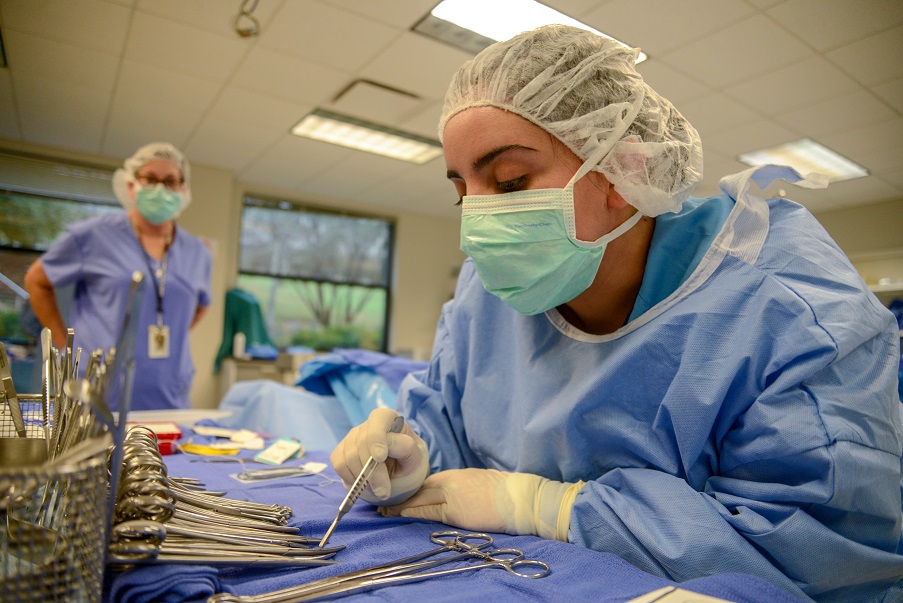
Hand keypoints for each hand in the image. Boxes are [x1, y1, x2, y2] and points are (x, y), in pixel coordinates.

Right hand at [330, 408, 428, 504]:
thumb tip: (383, 449)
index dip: (376, 438)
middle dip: (373, 472)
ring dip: (363, 479)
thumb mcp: (415, 457)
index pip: (378, 419)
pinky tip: (365, 484)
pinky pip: (339, 465)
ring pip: (349, 456)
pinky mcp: (341, 452)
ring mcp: (352, 437)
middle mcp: (368, 425)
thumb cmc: (409, 465)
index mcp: (389, 419)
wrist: (398, 479)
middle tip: (384, 492)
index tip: (380, 458)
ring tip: (379, 490)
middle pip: (362, 443)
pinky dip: (351, 479)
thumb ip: (405, 448)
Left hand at [380, 468, 584, 540]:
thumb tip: (448, 495)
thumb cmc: (504, 493)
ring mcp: (452, 496)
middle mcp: (450, 482)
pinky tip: (400, 514)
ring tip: (383, 511)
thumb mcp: (478, 482)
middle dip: (399, 495)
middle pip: (418, 488)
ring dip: (400, 505)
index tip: (395, 492)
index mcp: (456, 475)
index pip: (426, 481)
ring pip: (419, 499)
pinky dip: (412, 512)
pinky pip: (429, 512)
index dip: (409, 487)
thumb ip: (460, 487)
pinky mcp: (456, 512)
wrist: (520, 498)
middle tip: (380, 502)